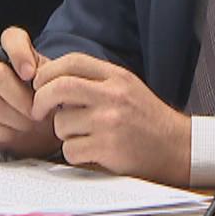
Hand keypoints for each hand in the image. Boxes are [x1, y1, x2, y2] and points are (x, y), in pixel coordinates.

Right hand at [0, 26, 60, 156]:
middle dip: (21, 99)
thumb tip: (45, 81)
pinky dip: (2, 132)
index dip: (18, 53)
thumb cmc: (50, 108)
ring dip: (16, 119)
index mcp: (20, 58)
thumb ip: (53, 80)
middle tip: (38, 114)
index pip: (11, 37)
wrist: (42, 138)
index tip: (30, 74)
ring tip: (31, 125)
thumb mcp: (58, 92)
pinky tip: (15, 134)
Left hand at [30, 54, 191, 184]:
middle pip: (59, 87)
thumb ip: (95, 80)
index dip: (48, 72)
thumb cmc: (147, 119)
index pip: (72, 61)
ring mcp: (109, 121)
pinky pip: (70, 150)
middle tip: (38, 111)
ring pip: (61, 123)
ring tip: (84, 136)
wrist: (176, 147)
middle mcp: (113, 95)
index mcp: (117, 77)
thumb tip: (53, 80)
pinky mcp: (107, 147)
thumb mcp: (127, 87)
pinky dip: (74, 154)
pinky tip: (91, 152)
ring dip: (64, 133)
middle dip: (40, 100)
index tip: (40, 85)